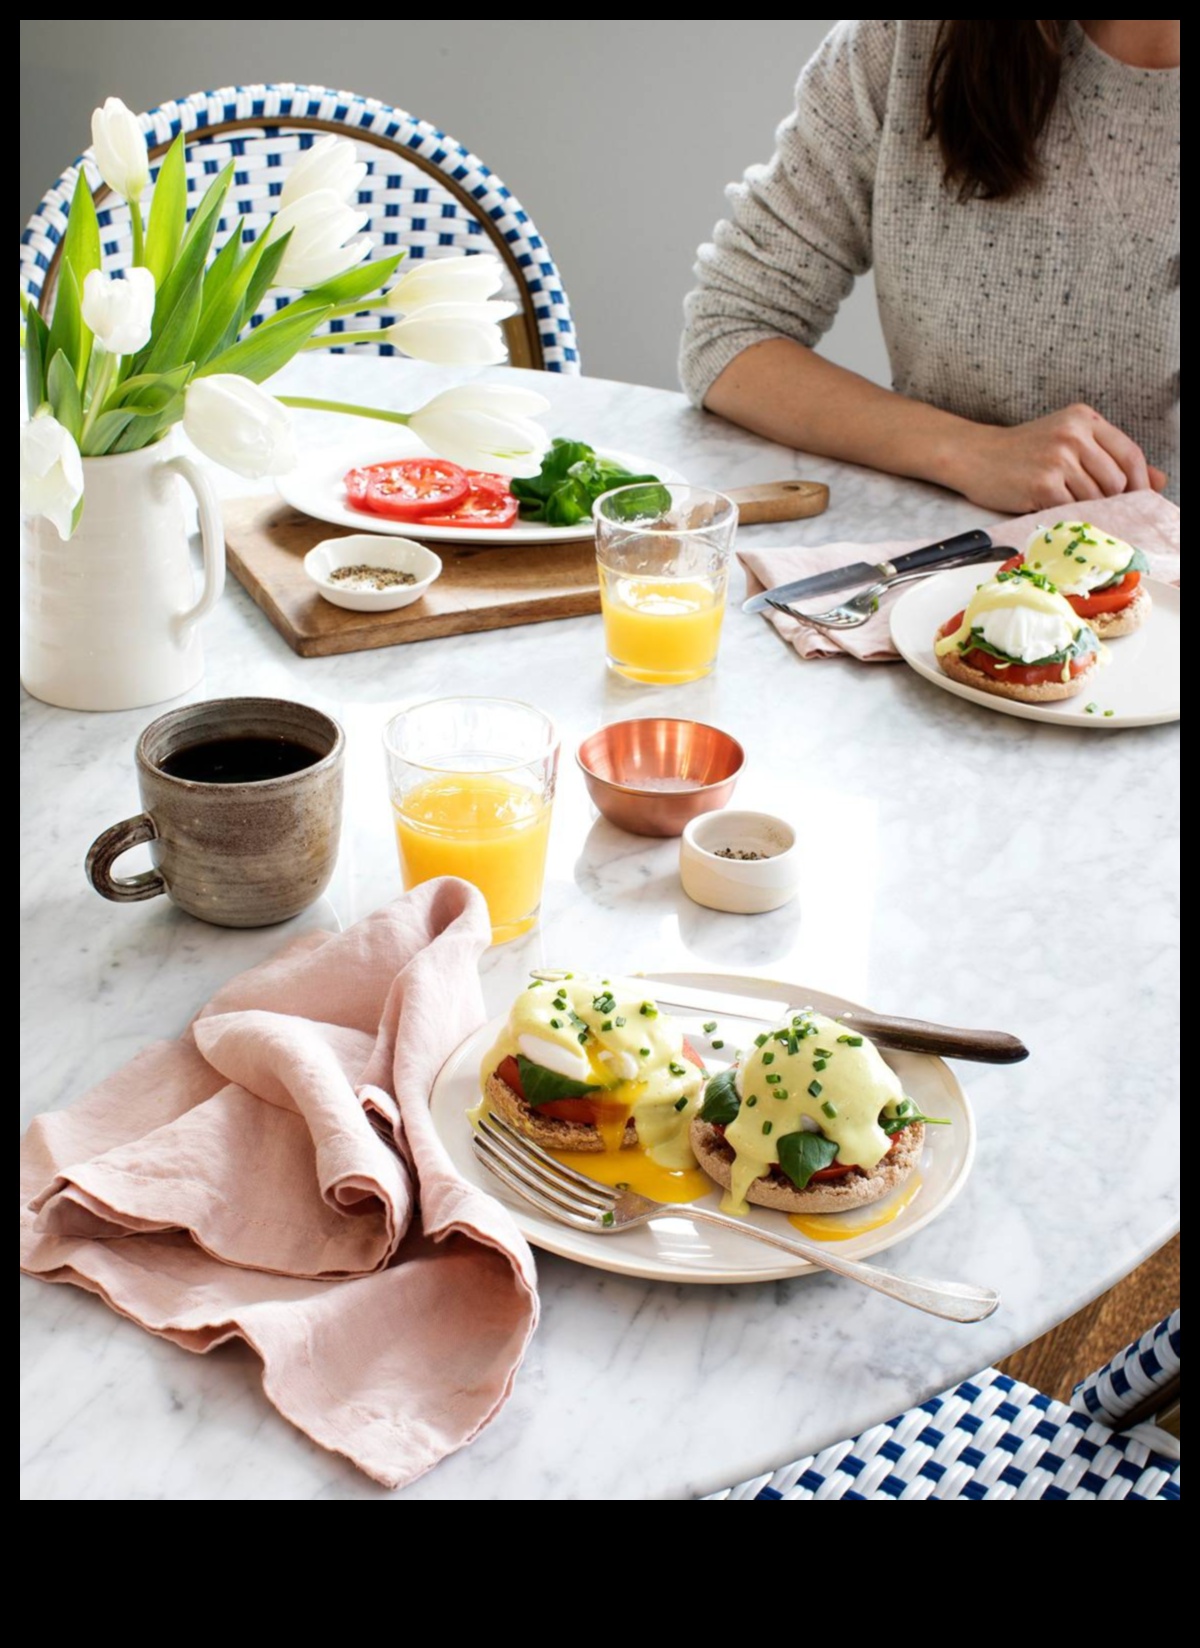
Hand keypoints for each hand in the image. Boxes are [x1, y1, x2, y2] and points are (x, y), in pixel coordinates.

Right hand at [949, 404, 1167, 513]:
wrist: (974, 456)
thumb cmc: (1022, 452)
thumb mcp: (1068, 442)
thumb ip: (1111, 457)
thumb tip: (1159, 480)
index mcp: (1083, 419)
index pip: (1129, 453)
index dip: (1139, 482)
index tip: (1137, 500)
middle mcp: (1073, 434)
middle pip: (1116, 480)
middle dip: (1109, 500)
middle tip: (1091, 506)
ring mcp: (1058, 458)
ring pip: (1095, 498)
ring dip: (1086, 509)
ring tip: (1065, 504)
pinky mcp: (1043, 483)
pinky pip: (1071, 509)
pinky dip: (1066, 515)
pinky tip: (1051, 508)